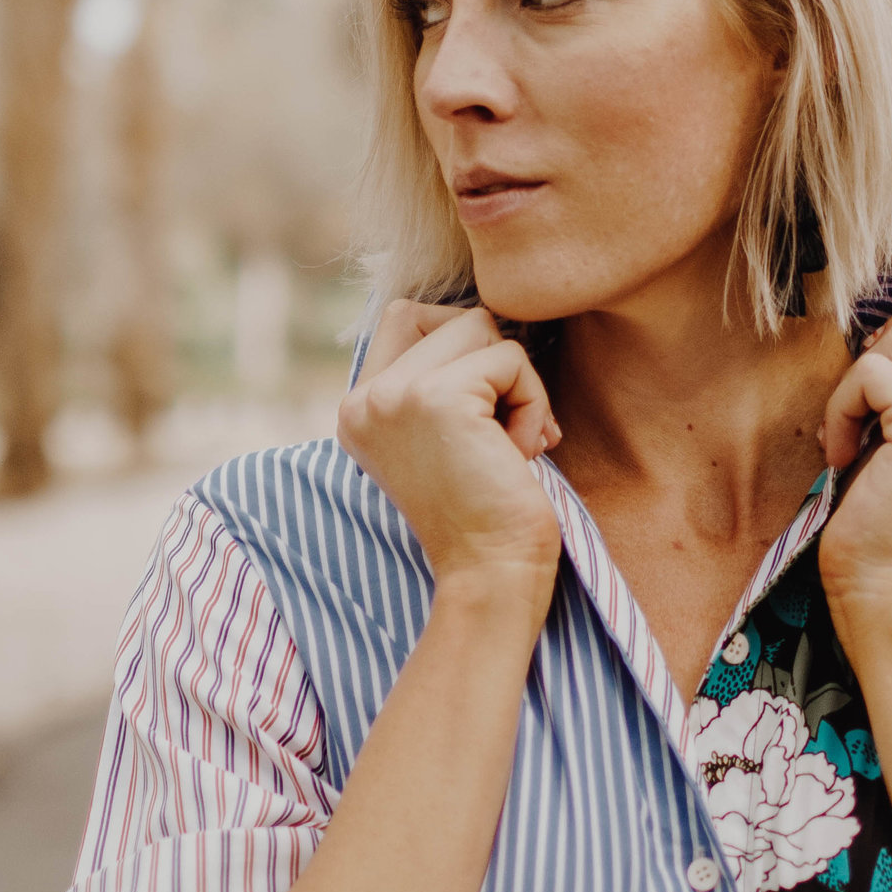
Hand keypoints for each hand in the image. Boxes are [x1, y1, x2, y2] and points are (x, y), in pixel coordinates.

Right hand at [338, 299, 563, 622]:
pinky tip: (519, 455)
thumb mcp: (446, 439)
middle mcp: (364, 399)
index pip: (405, 316)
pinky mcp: (437, 398)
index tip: (482, 415)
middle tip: (502, 430)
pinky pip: (511, 359)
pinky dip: (533, 403)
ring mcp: (394, 395)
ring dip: (516, 382)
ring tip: (509, 443)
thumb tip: (488, 319)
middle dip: (493, 362)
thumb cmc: (487, 514)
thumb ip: (442, 381)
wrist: (493, 575)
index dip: (459, 344)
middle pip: (450, 316)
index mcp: (358, 409)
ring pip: (481, 326)